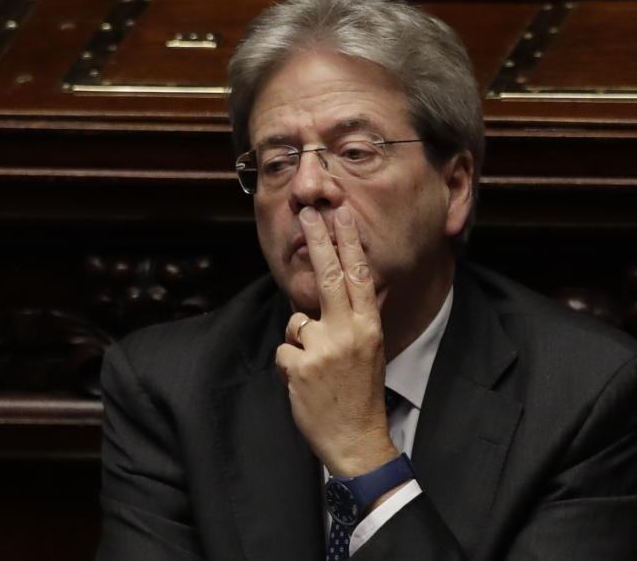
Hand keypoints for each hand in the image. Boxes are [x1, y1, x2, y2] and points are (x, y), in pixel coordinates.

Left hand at [275, 205, 397, 476]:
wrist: (356, 439)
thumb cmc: (358, 392)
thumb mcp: (368, 350)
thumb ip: (351, 321)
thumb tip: (330, 295)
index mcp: (369, 327)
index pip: (359, 276)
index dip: (348, 243)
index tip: (339, 216)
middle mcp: (349, 333)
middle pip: (329, 277)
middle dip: (317, 241)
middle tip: (306, 213)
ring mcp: (324, 349)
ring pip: (297, 323)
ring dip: (300, 344)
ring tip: (317, 371)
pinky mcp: (301, 366)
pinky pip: (284, 350)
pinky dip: (289, 366)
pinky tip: (305, 383)